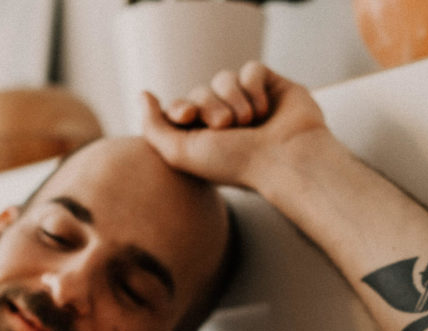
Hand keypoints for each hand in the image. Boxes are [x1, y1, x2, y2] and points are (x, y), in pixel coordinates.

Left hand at [141, 62, 329, 188]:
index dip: (180, 108)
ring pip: (224, 78)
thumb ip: (153, 126)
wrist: (283, 160)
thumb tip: (143, 94)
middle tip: (226, 127)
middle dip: (209, 106)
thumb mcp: (179, 152)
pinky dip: (254, 88)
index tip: (188, 117)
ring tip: (247, 122)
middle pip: (200, 91)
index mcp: (202, 137)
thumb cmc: (232, 164)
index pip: (179, 108)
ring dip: (232, 99)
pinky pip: (251, 70)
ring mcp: (248, 102)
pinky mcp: (271, 86)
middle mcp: (225, 118)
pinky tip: (265, 110)